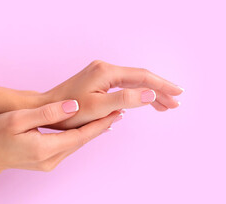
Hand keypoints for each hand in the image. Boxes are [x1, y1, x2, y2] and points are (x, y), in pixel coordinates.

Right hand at [0, 100, 119, 203]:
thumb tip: (73, 106)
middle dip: (101, 127)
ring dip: (92, 132)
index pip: (81, 135)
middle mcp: (52, 159)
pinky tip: (87, 129)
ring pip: (77, 144)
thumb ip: (47, 113)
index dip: (100, 124)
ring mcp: (50, 163)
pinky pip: (70, 147)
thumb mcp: (19, 119)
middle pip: (83, 141)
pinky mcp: (48, 162)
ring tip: (108, 118)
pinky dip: (80, 136)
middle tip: (118, 113)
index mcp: (46, 148)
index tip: (116, 113)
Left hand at [42, 60, 183, 128]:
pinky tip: (144, 103)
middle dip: (160, 91)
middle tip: (175, 104)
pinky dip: (137, 95)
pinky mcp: (99, 80)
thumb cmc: (69, 112)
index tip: (178, 93)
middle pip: (141, 78)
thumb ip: (126, 99)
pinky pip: (124, 86)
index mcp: (107, 72)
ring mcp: (102, 73)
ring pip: (133, 83)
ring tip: (165, 107)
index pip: (143, 77)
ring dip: (150, 94)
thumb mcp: (99, 108)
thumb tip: (151, 94)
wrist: (46, 109)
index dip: (162, 85)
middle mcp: (106, 68)